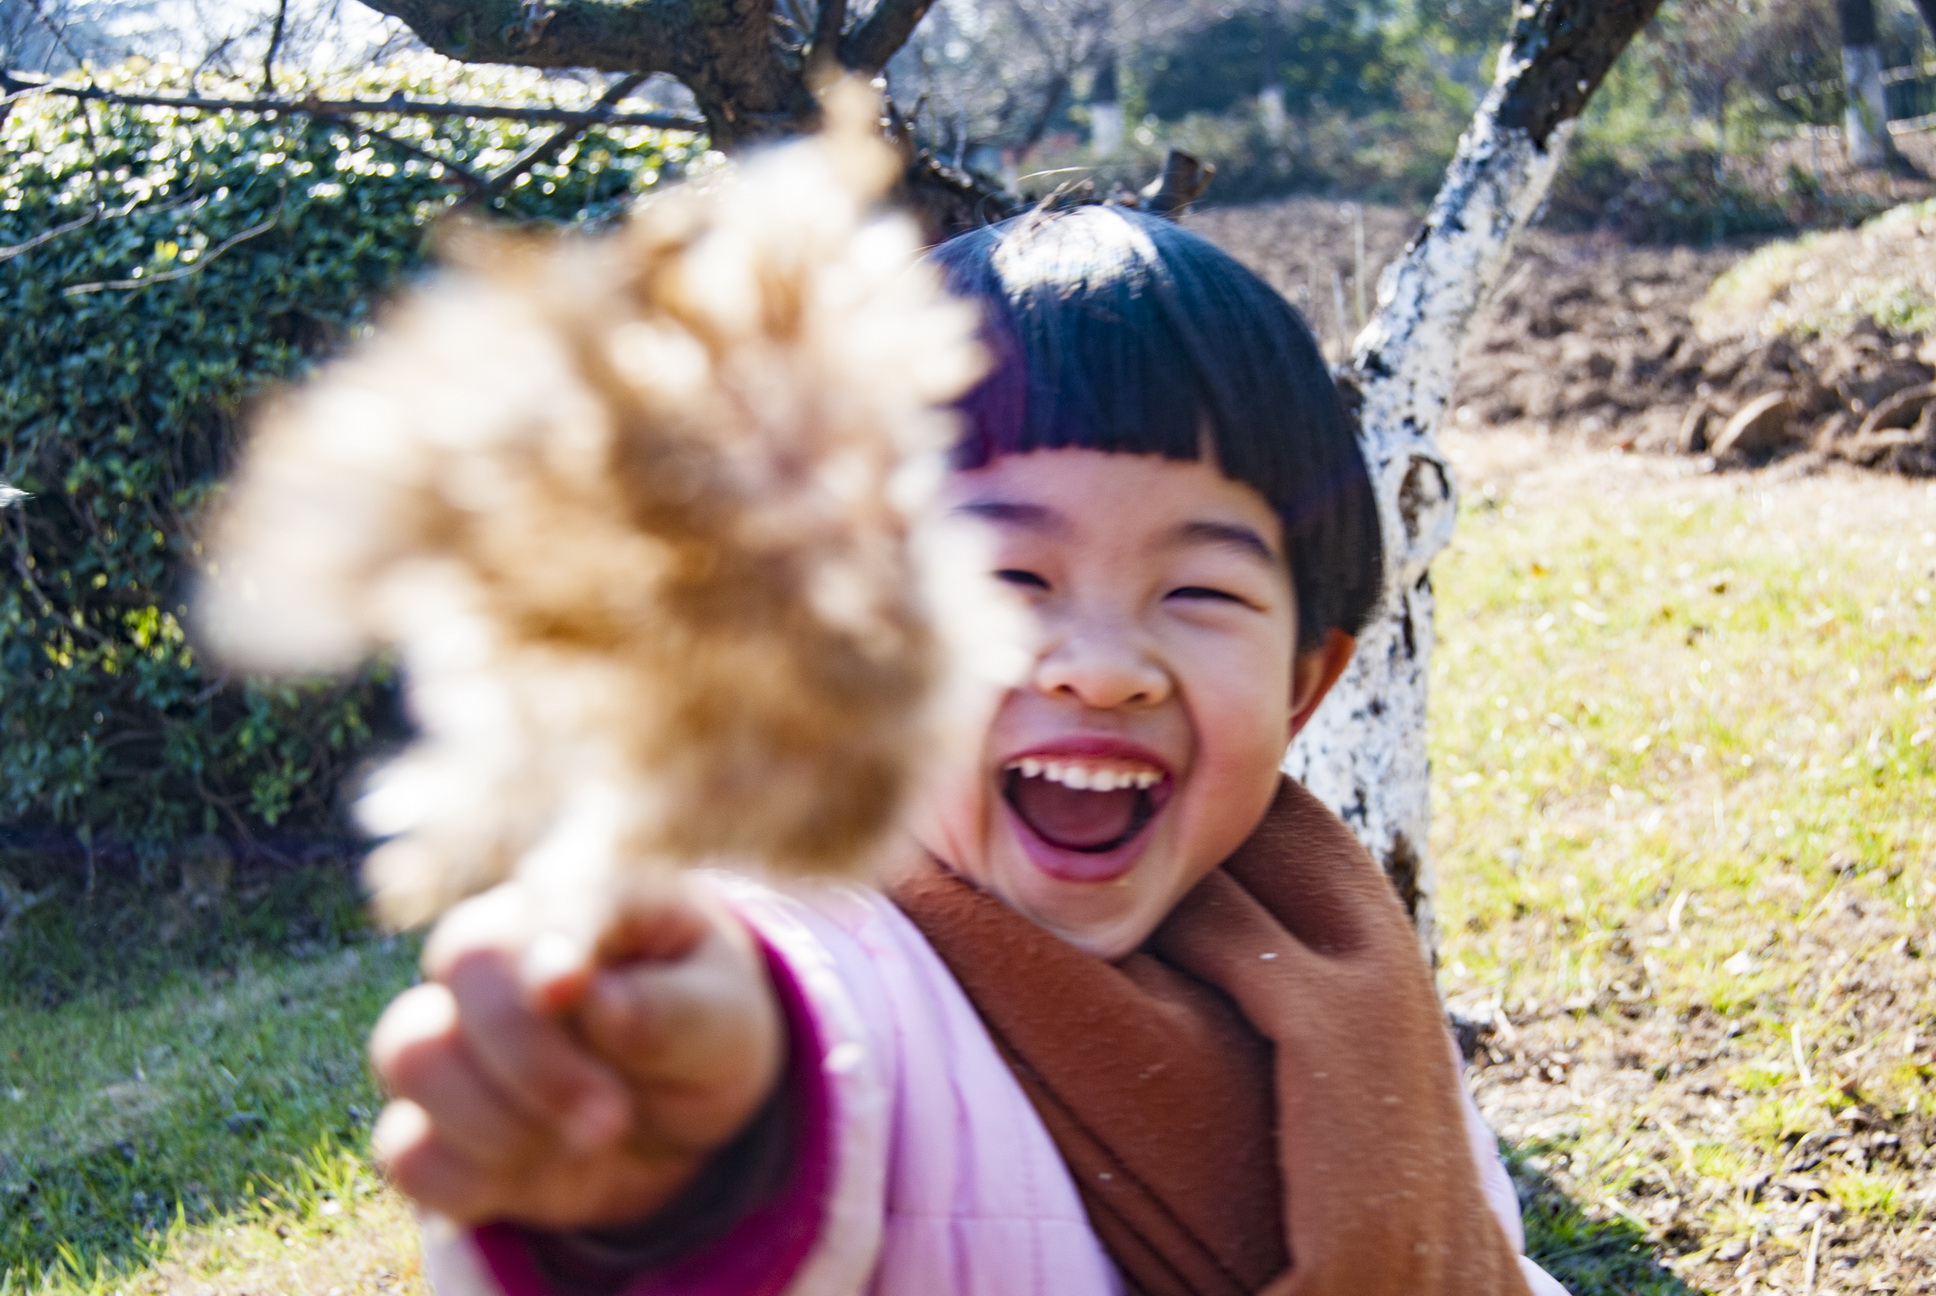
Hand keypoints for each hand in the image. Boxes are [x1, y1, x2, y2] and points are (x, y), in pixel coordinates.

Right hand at [368, 878, 784, 1228]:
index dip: (550, 938)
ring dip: (497, 1121)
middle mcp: (504, 949)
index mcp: (590, 897)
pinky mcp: (433, 1120)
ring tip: (585, 1145)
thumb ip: (671, 1010)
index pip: (552, 895)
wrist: (688, 1117)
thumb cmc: (708, 1036)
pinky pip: (405, 1151)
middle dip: (533, 1058)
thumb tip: (594, 999)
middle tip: (612, 1118)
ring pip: (412, 1053)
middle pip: (464, 964)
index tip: (567, 987)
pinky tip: (540, 1174)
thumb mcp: (728, 1023)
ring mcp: (456, 1032)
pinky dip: (470, 1181)